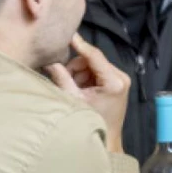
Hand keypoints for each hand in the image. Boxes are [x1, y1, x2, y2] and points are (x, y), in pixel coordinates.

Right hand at [46, 35, 130, 151]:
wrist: (106, 138)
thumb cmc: (90, 121)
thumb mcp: (73, 99)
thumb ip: (62, 78)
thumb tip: (49, 61)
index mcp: (114, 81)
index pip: (94, 56)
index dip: (80, 44)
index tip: (69, 34)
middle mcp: (121, 77)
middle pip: (92, 60)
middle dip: (76, 67)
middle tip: (66, 81)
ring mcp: (121, 78)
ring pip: (93, 65)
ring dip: (80, 73)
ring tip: (75, 90)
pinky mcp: (118, 81)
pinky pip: (97, 71)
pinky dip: (86, 77)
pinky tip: (82, 90)